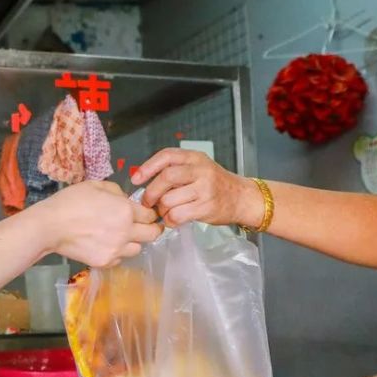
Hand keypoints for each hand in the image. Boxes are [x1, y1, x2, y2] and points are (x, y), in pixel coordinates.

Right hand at [31, 181, 162, 267]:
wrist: (50, 226)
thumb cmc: (71, 201)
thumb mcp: (96, 185)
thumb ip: (117, 192)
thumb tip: (125, 201)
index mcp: (126, 210)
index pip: (150, 215)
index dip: (149, 213)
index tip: (144, 214)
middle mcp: (126, 231)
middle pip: (152, 234)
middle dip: (150, 229)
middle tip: (141, 227)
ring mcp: (116, 249)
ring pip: (138, 249)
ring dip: (133, 242)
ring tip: (120, 237)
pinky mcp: (105, 262)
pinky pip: (120, 259)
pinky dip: (117, 253)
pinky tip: (105, 245)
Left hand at [131, 148, 263, 228]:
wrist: (241, 198)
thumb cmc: (214, 184)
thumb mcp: (198, 168)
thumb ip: (176, 170)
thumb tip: (144, 182)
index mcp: (195, 158)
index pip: (166, 156)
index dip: (147, 167)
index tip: (136, 180)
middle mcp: (200, 170)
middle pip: (166, 177)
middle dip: (151, 192)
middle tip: (147, 202)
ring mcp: (204, 189)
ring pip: (169, 199)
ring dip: (161, 209)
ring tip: (164, 211)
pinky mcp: (206, 207)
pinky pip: (177, 215)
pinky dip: (170, 220)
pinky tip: (173, 219)